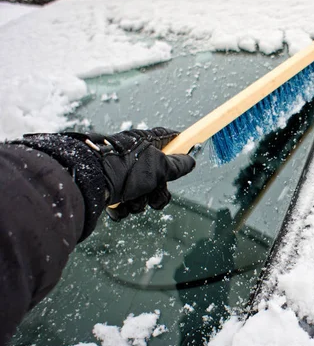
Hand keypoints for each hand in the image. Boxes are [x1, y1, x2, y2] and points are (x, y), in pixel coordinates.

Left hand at [67, 128, 195, 220]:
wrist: (90, 183)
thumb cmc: (123, 168)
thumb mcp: (160, 166)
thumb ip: (177, 165)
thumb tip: (190, 161)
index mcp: (145, 143)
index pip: (168, 138)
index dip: (179, 144)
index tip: (189, 149)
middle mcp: (133, 157)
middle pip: (158, 176)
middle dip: (158, 191)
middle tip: (154, 193)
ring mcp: (121, 174)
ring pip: (142, 193)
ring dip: (140, 201)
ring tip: (132, 198)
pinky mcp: (109, 189)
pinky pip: (125, 203)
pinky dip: (124, 207)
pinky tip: (119, 203)